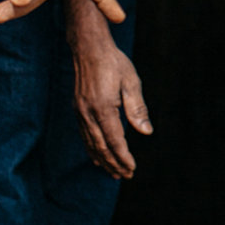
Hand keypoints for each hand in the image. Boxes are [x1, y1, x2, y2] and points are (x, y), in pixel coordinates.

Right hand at [73, 36, 150, 178]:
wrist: (88, 48)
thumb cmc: (114, 63)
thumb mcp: (131, 82)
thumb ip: (137, 108)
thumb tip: (146, 132)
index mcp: (103, 108)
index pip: (114, 140)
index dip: (123, 157)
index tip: (132, 169)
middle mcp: (88, 113)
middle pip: (101, 146)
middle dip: (113, 163)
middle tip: (125, 176)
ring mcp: (80, 111)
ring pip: (91, 143)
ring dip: (102, 160)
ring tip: (113, 172)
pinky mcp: (78, 108)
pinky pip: (85, 135)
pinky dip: (91, 148)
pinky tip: (96, 157)